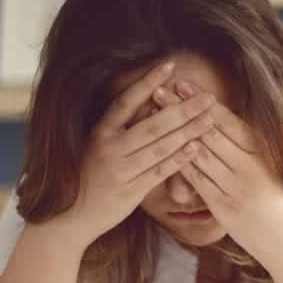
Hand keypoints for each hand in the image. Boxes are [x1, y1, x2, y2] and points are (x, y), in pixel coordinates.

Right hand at [52, 61, 217, 249]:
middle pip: (152, 124)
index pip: (126, 101)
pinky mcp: (130, 192)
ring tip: (210, 119)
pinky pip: (159, 172)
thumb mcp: (99, 146)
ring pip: (159, 147)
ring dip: (188, 132)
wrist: (72, 217)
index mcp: (100, 132)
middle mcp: (108, 148)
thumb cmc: (90, 177)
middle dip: (183, 109)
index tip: (170, 65)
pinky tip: (196, 147)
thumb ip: (123, 127)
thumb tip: (152, 103)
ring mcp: (119, 170)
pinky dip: (178, 160)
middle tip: (208, 97)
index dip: (147, 82)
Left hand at [151, 80, 282, 270]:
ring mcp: (236, 187)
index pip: (229, 121)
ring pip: (200, 153)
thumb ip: (259, 150)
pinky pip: (197, 181)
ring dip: (175, 131)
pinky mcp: (224, 207)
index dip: (204, 102)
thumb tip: (241, 126)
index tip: (185, 84)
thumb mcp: (280, 169)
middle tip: (160, 89)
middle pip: (209, 132)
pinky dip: (180, 163)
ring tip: (156, 114)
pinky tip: (163, 149)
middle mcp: (249, 166)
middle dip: (182, 109)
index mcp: (264, 153)